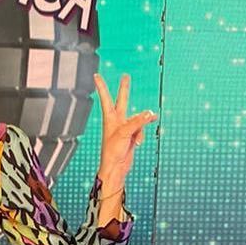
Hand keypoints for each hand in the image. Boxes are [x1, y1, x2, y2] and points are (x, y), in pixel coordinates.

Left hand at [93, 72, 156, 188]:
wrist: (115, 168)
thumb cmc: (112, 152)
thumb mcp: (124, 133)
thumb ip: (137, 121)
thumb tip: (149, 113)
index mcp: (110, 118)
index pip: (106, 98)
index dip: (101, 86)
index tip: (96, 75)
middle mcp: (117, 120)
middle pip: (123, 100)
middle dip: (124, 89)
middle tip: (125, 76)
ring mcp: (125, 128)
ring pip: (138, 119)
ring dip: (141, 125)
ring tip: (144, 127)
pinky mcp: (132, 135)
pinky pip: (141, 130)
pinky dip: (140, 136)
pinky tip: (137, 143)